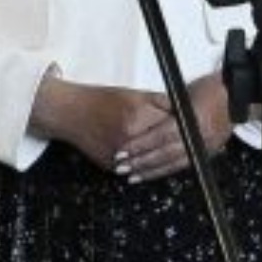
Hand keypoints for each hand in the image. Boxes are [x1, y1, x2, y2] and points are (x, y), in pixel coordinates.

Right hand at [30, 77, 170, 172]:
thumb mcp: (132, 93)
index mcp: (137, 116)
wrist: (69, 113)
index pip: (170, 125)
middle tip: (181, 141)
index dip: (183, 126)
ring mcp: (120, 155)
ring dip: (159, 158)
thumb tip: (182, 108)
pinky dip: (140, 164)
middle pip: (162, 145)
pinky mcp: (111, 166)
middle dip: (173, 143)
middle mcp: (129, 137)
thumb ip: (159, 101)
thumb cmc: (99, 101)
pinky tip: (145, 159)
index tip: (191, 127)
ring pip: (150, 161)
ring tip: (166, 152)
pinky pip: (134, 168)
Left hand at [116, 73, 234, 182]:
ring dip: (150, 171)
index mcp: (189, 120)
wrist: (236, 96)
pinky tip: (152, 174)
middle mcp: (196, 137)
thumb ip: (164, 108)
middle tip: (121, 167)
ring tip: (133, 177)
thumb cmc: (210, 89)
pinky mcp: (206, 154)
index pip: (158, 136)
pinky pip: (182, 166)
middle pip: (163, 154)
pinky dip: (165, 170)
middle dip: (140, 162)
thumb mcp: (182, 94)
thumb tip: (140, 119)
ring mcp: (203, 148)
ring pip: (172, 164)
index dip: (139, 146)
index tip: (122, 151)